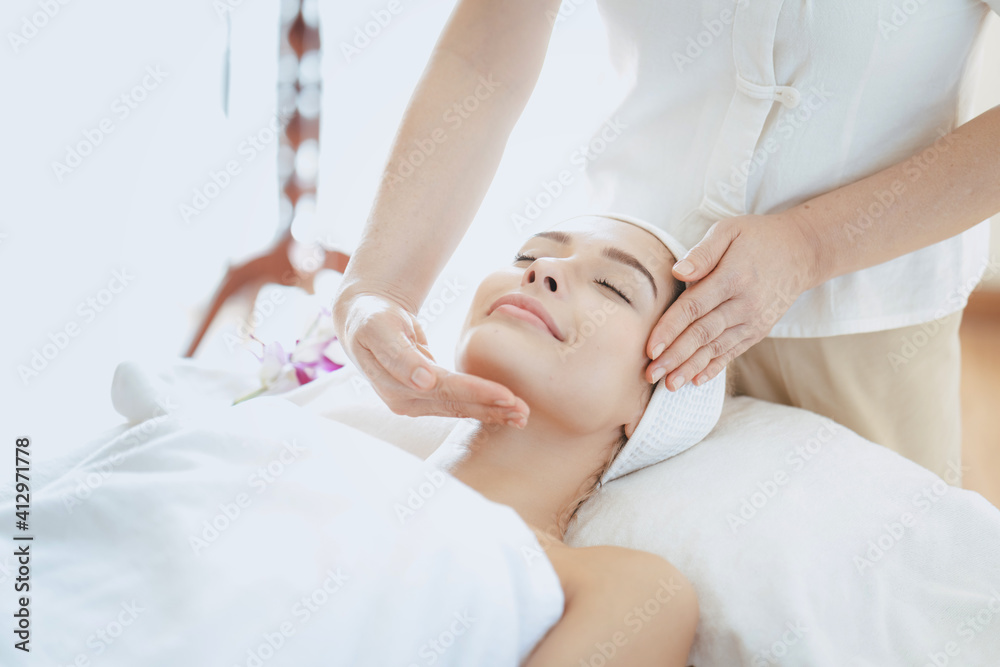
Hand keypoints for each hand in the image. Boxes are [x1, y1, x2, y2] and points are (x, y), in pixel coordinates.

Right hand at [332, 288, 529, 426]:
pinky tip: (504, 410)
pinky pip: (457, 404)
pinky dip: (481, 407)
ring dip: (491, 413)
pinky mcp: (424, 398)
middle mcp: (405, 401)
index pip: (444, 390)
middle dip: (492, 409)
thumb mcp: (378, 328)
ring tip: (521, 416)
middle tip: (524, 412)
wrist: (362, 320)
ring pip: (459, 409)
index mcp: (394, 386)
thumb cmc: (372, 318)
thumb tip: (424, 382)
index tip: (507, 396)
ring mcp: (414, 402)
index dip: (477, 393)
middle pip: (455, 405)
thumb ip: (400, 355)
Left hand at [644, 212, 820, 389]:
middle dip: (674, 356)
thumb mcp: (729, 231)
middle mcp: (744, 304)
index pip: (694, 307)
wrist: (802, 252)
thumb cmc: (758, 238)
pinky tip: (695, 380)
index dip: (670, 328)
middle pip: (702, 333)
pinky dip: (714, 367)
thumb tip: (678, 272)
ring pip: (716, 348)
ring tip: (669, 385)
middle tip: (651, 374)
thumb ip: (703, 252)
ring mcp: (753, 320)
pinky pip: (733, 352)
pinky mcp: (758, 330)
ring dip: (690, 368)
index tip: (650, 347)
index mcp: (732, 278)